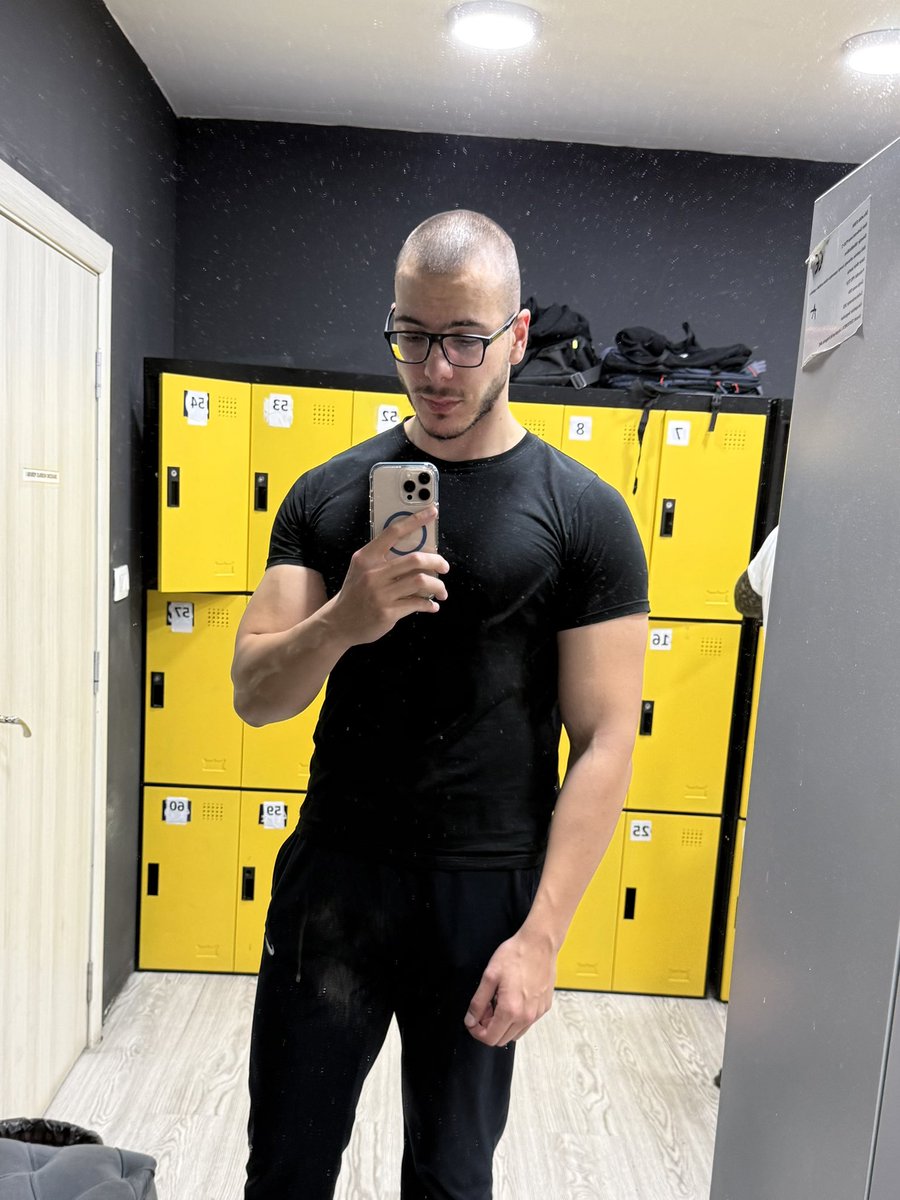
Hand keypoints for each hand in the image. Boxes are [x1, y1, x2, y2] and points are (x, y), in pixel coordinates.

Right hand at [329, 504, 448, 646]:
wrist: (338, 622)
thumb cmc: (355, 593)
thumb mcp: (361, 569)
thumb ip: (383, 559)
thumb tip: (417, 552)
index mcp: (366, 557)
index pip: (394, 532)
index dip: (415, 520)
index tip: (432, 512)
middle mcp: (373, 573)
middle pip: (415, 559)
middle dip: (437, 562)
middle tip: (444, 567)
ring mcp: (380, 594)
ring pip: (421, 582)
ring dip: (438, 586)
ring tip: (441, 591)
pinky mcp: (387, 613)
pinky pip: (417, 604)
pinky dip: (429, 604)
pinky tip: (432, 605)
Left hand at [463, 929, 556, 1046]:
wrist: (539, 944)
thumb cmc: (515, 955)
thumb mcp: (489, 976)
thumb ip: (478, 1002)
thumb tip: (471, 1021)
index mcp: (510, 1010)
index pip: (490, 1038)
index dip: (477, 1032)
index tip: (473, 1021)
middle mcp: (526, 1017)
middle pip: (502, 1039)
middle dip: (489, 1028)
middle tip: (485, 1008)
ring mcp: (537, 1013)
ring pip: (515, 1034)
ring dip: (503, 1025)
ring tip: (498, 1003)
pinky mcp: (544, 1007)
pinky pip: (527, 1023)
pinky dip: (517, 1018)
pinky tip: (513, 999)